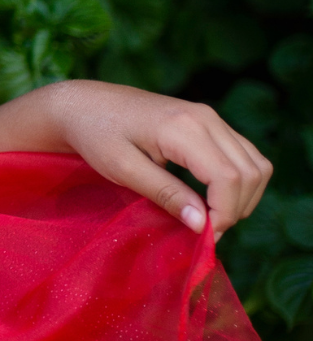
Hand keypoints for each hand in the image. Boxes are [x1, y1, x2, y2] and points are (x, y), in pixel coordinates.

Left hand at [46, 80, 270, 236]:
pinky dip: (239, 182)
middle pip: (250, 173)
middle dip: (235, 210)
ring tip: (209, 218)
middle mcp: (206, 118)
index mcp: (184, 128)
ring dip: (243, 197)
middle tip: (204, 232)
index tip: (204, 236)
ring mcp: (211, 117)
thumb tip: (202, 225)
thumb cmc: (96, 135)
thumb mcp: (123, 169)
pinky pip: (244, 155)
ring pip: (256, 165)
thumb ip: (165, 195)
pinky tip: (212, 199)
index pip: (229, 178)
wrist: (84, 104)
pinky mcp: (209, 122)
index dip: (224, 214)